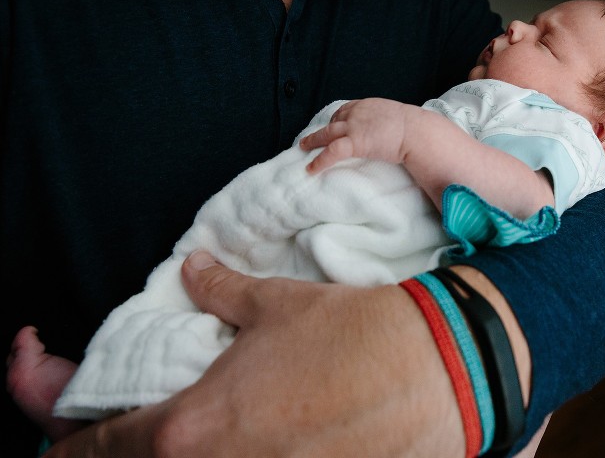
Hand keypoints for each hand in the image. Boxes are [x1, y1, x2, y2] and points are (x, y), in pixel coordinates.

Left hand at [44, 251, 463, 456]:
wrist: (436, 370)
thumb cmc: (350, 334)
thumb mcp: (277, 305)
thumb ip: (220, 291)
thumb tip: (193, 270)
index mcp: (193, 425)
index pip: (99, 448)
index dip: (70, 442)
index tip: (65, 436)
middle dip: (121, 451)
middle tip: (129, 426)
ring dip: (180, 455)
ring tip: (207, 427)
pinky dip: (238, 456)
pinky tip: (261, 435)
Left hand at [300, 98, 421, 173]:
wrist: (416, 131)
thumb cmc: (414, 127)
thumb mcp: (397, 117)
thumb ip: (387, 122)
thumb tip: (389, 131)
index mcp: (368, 105)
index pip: (345, 109)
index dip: (336, 119)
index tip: (332, 125)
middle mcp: (357, 112)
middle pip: (333, 120)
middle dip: (322, 129)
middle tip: (311, 137)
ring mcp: (354, 126)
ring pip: (326, 133)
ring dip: (313, 141)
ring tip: (303, 147)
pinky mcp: (354, 142)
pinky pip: (331, 152)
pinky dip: (319, 160)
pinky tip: (311, 168)